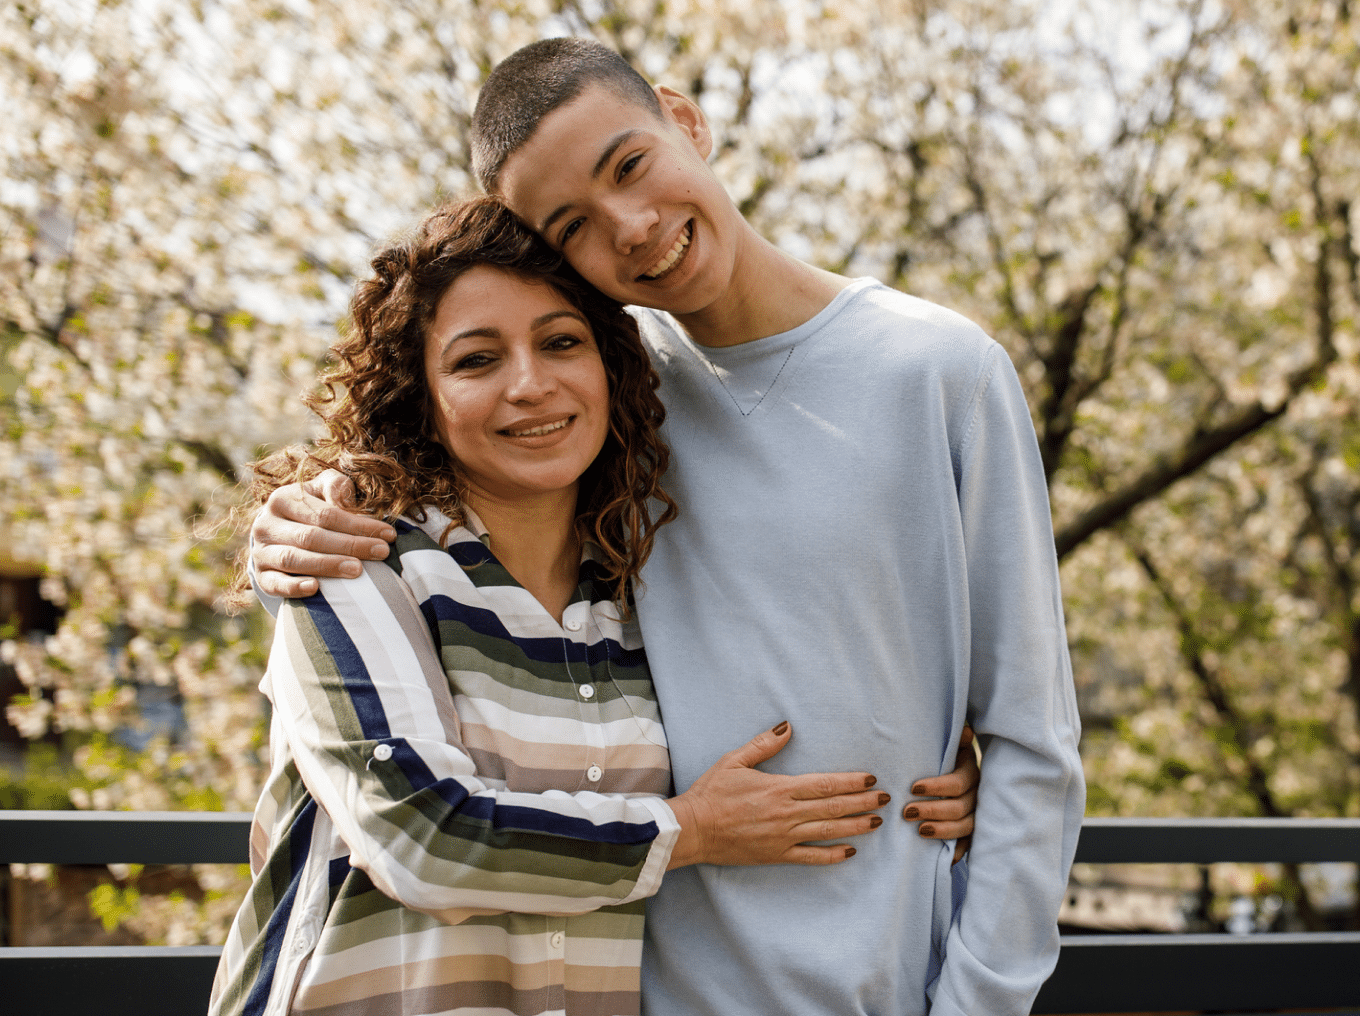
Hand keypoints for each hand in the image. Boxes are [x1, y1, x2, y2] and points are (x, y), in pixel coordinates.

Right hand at [251, 469, 396, 597]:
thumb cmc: (309, 509)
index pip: (325, 514)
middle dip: (350, 545)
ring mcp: (261, 552)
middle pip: (311, 536)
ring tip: (357, 570)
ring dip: (327, 565)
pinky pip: (275, 583)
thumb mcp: (321, 490)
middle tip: (381, 553)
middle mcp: (266, 524)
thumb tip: (348, 497)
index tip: (387, 535)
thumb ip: (336, 487)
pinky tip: (315, 588)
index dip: (358, 524)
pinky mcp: (260, 576)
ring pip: (293, 559)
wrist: (275, 533)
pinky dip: (294, 587)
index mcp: (283, 499)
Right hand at [666, 722, 887, 868]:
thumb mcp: (734, 761)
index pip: (825, 784)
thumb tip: (788, 727)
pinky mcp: (777, 854)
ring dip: (856, 825)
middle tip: (885, 799)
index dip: (851, 781)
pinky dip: (833, 855)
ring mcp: (784, 836)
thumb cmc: (711, 793)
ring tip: (877, 822)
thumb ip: (764, 745)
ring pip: (829, 831)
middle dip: (863, 802)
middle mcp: (787, 813)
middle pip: (834, 807)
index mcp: (779, 788)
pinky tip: (850, 851)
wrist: (693, 829)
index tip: (871, 778)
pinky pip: (811, 856)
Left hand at [905, 725, 978, 862]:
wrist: (957, 766)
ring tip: (920, 831)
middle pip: (959, 807)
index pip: (957, 783)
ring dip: (942, 831)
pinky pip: (970, 842)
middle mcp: (977, 793)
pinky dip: (959, 850)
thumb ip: (955, 739)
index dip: (936, 787)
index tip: (913, 788)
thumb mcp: (950, 744)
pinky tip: (947, 857)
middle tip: (907, 812)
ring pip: (965, 826)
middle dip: (932, 811)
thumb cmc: (948, 755)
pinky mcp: (974, 828)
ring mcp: (977, 812)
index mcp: (971, 771)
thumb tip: (966, 730)